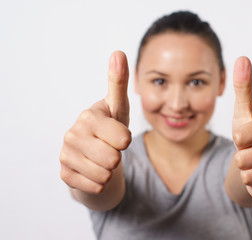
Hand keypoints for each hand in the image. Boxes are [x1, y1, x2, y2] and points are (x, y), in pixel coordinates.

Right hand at [60, 51, 130, 193]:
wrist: (95, 156)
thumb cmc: (111, 128)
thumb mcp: (119, 107)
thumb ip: (119, 82)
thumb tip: (118, 52)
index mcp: (88, 116)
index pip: (123, 139)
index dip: (125, 140)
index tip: (118, 135)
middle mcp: (72, 134)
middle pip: (113, 159)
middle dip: (117, 157)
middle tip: (109, 149)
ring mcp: (66, 155)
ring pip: (104, 174)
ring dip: (109, 170)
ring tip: (102, 159)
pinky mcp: (65, 174)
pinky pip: (95, 186)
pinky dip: (100, 182)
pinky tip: (93, 171)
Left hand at [232, 57, 251, 199]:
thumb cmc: (249, 132)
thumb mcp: (243, 110)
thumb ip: (243, 86)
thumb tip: (242, 58)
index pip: (240, 136)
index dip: (236, 138)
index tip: (246, 135)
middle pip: (243, 159)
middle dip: (239, 157)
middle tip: (249, 151)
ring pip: (249, 178)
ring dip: (245, 173)